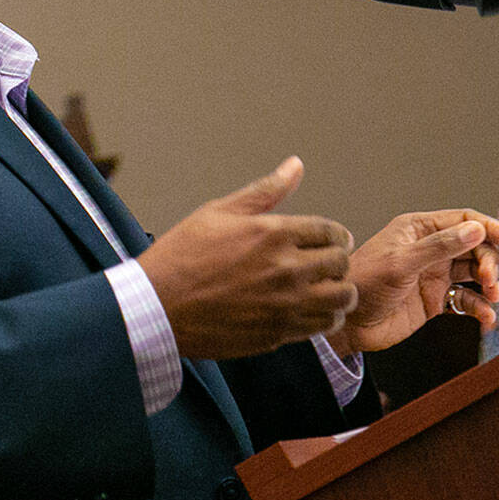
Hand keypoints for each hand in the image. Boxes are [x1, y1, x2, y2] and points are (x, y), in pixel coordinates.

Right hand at [136, 157, 357, 359]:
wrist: (157, 306)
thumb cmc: (181, 257)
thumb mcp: (217, 212)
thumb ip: (264, 191)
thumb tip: (294, 166)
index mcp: (273, 234)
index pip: (332, 232)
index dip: (336, 236)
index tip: (331, 241)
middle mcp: (287, 269)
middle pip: (341, 264)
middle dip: (337, 261)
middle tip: (325, 264)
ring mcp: (285, 304)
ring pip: (342, 299)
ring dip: (338, 292)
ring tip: (324, 289)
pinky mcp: (279, 333)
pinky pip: (323, 326)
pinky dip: (324, 318)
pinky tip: (308, 311)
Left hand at [325, 208, 498, 354]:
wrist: (344, 323)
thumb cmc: (362, 285)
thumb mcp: (400, 263)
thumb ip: (439, 247)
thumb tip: (476, 230)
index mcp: (417, 229)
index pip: (464, 220)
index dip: (492, 229)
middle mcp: (428, 248)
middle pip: (476, 246)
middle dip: (490, 261)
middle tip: (489, 280)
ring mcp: (433, 274)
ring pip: (476, 272)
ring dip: (490, 283)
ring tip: (491, 297)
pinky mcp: (435, 299)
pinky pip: (468, 299)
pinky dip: (481, 307)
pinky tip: (486, 317)